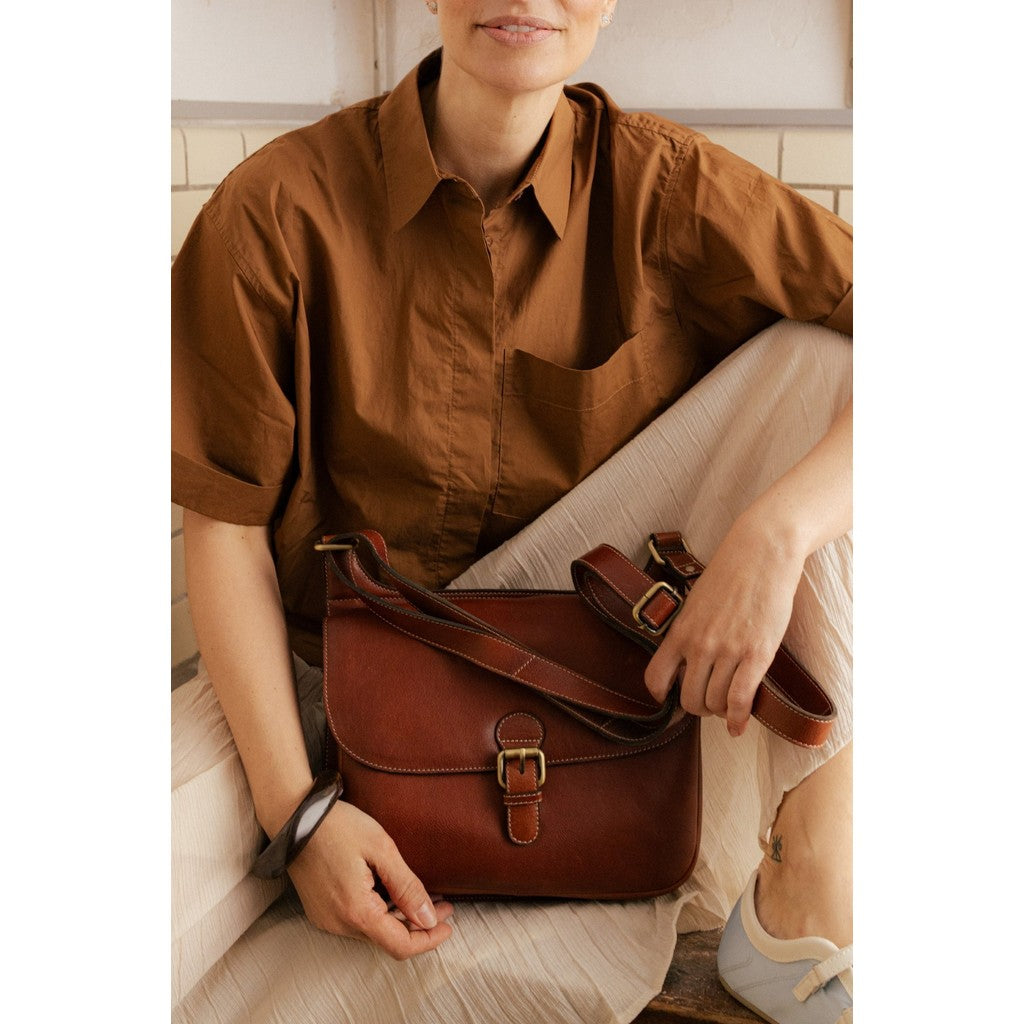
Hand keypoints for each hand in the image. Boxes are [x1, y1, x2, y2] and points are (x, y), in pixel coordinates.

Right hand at [286, 801, 454, 958]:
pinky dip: (379, 914)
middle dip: (418, 926)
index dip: (429, 939)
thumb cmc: (338, 826)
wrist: (293, 816)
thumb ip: (406, 886)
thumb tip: (429, 918)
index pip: (400, 945)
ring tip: (422, 897)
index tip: (449, 924)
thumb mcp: (381, 848)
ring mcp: (326, 919)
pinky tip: (392, 894)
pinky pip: (356, 921)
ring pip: (372, 932)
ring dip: (399, 919)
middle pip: (387, 940)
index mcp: (356, 912)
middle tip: (443, 905)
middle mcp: (338, 924)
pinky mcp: (320, 911)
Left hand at [644, 517, 805, 736]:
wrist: (762, 552)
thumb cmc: (732, 572)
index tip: (672, 698)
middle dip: (699, 708)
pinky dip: (738, 719)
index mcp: (680, 630)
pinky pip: (740, 699)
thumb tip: (690, 657)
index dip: (662, 696)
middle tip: (710, 703)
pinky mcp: (756, 653)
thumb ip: (691, 630)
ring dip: (721, 712)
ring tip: (728, 707)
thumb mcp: (697, 601)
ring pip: (715, 703)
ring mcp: (727, 650)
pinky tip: (738, 726)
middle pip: (689, 699)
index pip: (655, 678)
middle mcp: (699, 644)